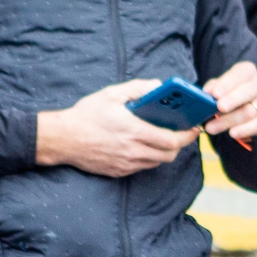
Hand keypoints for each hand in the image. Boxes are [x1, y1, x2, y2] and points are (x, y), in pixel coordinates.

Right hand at [36, 80, 200, 175]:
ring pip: (157, 162)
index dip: (187, 136)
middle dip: (179, 144)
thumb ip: (138, 88)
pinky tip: (144, 145)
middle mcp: (133, 151)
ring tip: (163, 137)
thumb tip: (159, 85)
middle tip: (181, 133)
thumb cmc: (86, 115)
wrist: (62, 139)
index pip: (172, 140)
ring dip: (164, 152)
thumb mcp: (112, 94)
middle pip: (169, 155)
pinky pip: (142, 167)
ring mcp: (126, 164)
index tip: (193, 128)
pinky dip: (149, 157)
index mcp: (134, 132)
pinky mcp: (118, 171)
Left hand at [202, 60, 256, 142]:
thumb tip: (207, 92)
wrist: (243, 107)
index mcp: (248, 71)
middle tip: (219, 108)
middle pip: (249, 91)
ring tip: (212, 127)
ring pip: (250, 111)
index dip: (227, 83)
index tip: (215, 94)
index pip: (240, 74)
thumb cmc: (228, 94)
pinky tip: (232, 133)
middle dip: (233, 100)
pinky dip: (244, 130)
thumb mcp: (219, 87)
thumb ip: (213, 88)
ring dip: (230, 120)